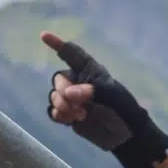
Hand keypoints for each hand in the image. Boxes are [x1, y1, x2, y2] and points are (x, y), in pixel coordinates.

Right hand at [42, 31, 167, 167]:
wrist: (124, 133)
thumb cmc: (122, 107)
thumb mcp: (111, 94)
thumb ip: (89, 90)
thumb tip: (68, 93)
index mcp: (89, 70)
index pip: (70, 53)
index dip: (57, 43)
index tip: (43, 35)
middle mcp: (78, 81)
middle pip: (58, 79)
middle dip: (63, 90)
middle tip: (77, 102)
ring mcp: (72, 99)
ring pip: (54, 95)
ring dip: (62, 105)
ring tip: (80, 114)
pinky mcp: (68, 114)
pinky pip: (53, 111)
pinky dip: (59, 115)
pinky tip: (70, 120)